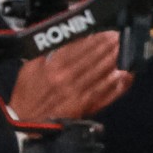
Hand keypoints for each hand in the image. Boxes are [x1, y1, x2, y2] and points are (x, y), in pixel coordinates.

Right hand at [10, 34, 130, 120]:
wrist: (27, 121)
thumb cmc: (29, 94)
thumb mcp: (30, 67)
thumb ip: (47, 52)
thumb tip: (65, 38)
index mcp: (52, 66)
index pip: (78, 47)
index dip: (95, 38)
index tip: (106, 31)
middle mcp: (66, 78)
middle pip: (92, 58)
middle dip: (108, 46)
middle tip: (120, 36)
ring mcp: (77, 92)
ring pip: (100, 72)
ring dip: (115, 60)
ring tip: (125, 49)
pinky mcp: (85, 105)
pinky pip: (104, 92)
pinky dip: (116, 84)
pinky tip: (126, 75)